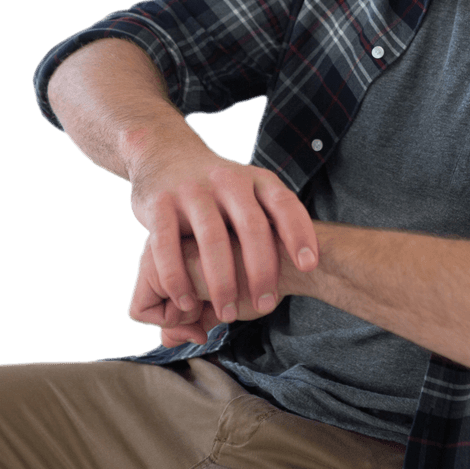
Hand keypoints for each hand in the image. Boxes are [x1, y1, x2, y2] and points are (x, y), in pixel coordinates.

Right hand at [128, 145, 317, 325]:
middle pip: (251, 226)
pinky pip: (167, 245)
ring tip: (227, 315)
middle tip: (266, 305)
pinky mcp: (158, 203)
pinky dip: (177, 277)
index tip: (309, 266)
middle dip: (261, 270)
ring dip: (221, 282)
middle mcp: (226, 181)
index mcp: (255, 179)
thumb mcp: (251, 190)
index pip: (284, 204)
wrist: (165, 153)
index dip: (299, 233)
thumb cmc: (218, 188)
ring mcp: (191, 191)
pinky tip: (185, 301)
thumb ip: (275, 218)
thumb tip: (311, 264)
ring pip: (211, 239)